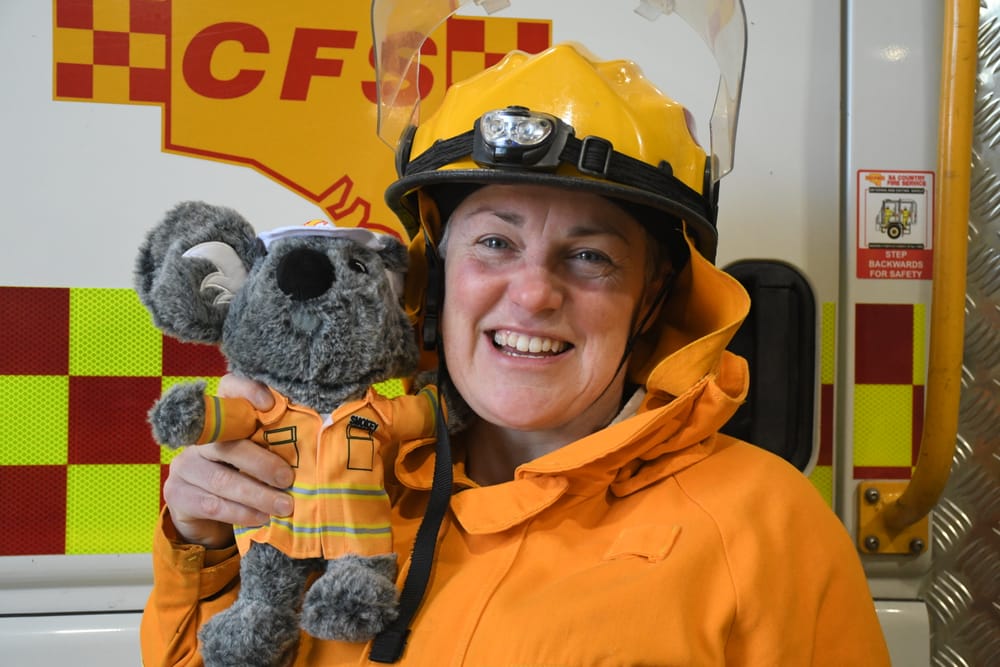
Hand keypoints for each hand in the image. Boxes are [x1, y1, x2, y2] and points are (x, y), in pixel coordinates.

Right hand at [162, 374, 293, 547]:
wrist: (202, 514)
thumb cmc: (243, 475)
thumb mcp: (259, 455)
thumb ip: (275, 445)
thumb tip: (315, 450)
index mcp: (224, 418)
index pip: (229, 389)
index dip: (246, 390)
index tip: (270, 404)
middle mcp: (201, 438)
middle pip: (228, 444)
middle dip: (263, 464)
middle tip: (288, 480)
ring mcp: (185, 465)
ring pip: (222, 479)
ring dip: (257, 495)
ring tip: (284, 507)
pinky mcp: (178, 493)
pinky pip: (211, 504)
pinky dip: (240, 512)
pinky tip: (261, 518)